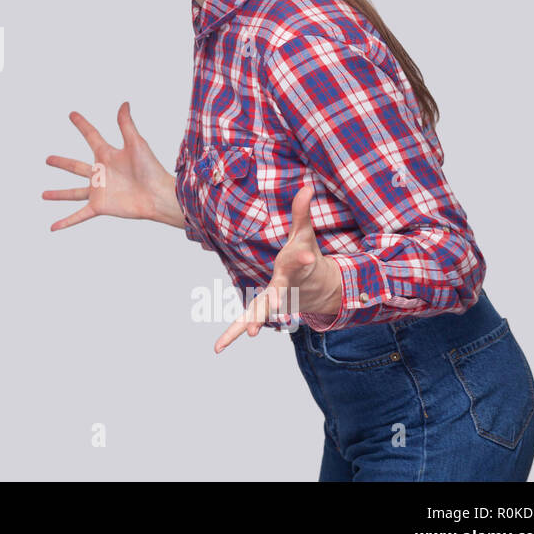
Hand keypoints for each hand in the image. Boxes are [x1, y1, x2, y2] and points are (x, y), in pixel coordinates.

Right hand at [42, 102, 183, 229]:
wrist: (158, 194)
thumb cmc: (151, 168)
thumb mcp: (136, 143)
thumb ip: (126, 124)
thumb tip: (124, 103)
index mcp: (108, 155)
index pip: (91, 136)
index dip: (82, 125)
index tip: (72, 114)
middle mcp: (100, 173)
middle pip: (75, 166)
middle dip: (61, 163)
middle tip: (47, 159)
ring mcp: (99, 190)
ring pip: (73, 192)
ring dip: (58, 194)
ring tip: (43, 194)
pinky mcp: (99, 206)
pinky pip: (79, 215)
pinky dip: (66, 222)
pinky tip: (53, 227)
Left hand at [214, 184, 342, 351]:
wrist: (316, 287)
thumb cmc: (305, 254)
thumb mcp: (304, 234)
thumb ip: (302, 212)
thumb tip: (306, 186)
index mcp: (295, 266)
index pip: (299, 261)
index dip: (302, 258)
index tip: (305, 257)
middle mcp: (285, 287)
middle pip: (281, 293)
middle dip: (277, 298)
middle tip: (275, 306)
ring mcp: (274, 301)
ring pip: (262, 312)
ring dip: (255, 321)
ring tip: (250, 333)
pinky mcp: (263, 309)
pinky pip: (246, 321)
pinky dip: (232, 333)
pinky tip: (218, 348)